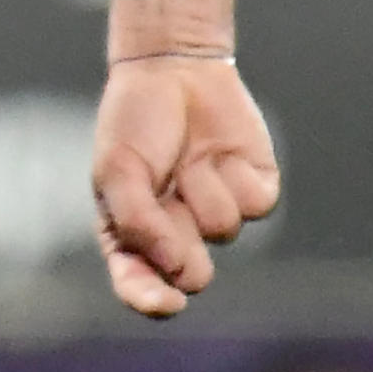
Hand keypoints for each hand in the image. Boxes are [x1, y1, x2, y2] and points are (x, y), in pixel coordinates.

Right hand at [90, 55, 280, 317]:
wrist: (173, 67)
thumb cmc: (135, 120)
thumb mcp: (117, 168)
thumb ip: (136, 222)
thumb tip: (175, 269)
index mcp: (134, 235)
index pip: (139, 286)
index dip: (151, 301)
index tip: (167, 303)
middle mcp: (178, 234)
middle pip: (192, 273)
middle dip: (183, 239)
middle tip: (167, 194)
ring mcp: (217, 213)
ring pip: (224, 231)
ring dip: (203, 189)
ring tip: (188, 158)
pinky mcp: (254, 193)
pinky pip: (255, 205)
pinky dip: (236, 175)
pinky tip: (220, 152)